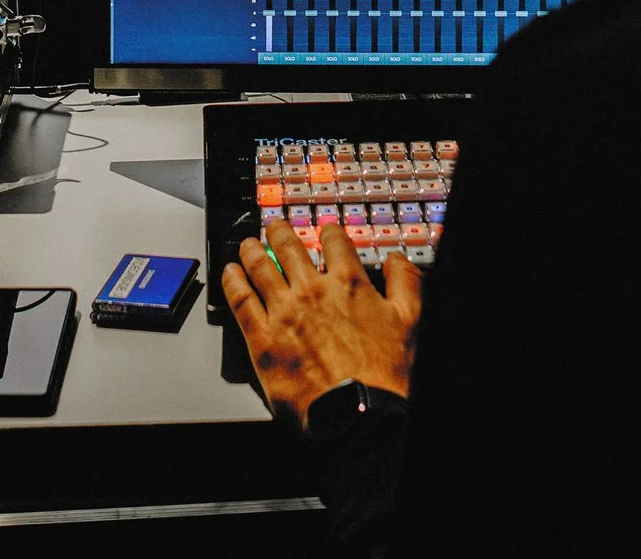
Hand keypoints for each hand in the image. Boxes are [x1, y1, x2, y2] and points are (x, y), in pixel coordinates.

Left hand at [220, 220, 421, 426]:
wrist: (357, 415)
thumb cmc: (384, 377)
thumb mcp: (411, 322)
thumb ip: (405, 284)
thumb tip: (398, 261)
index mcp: (349, 284)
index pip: (334, 242)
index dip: (328, 232)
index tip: (324, 231)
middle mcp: (313, 290)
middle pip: (289, 246)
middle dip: (280, 231)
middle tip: (275, 226)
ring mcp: (284, 312)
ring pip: (260, 266)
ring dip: (252, 249)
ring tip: (249, 244)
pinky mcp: (262, 338)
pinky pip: (240, 299)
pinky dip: (231, 280)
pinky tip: (229, 272)